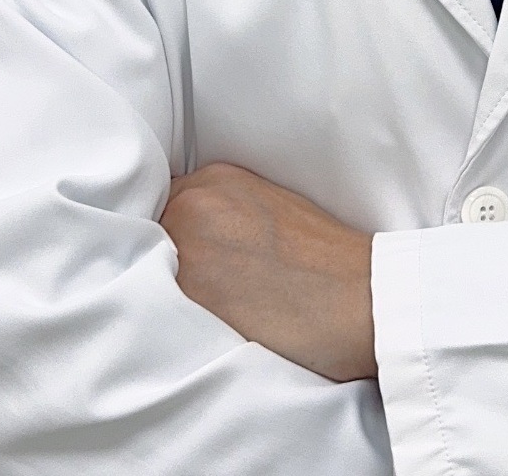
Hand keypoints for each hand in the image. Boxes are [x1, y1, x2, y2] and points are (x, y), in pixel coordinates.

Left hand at [160, 164, 375, 381]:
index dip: (170, 238)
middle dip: (161, 260)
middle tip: (196, 291)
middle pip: (148, 235)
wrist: (362, 299)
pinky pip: (155, 307)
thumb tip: (192, 242)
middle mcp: (193, 202)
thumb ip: (224, 215)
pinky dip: (167, 318)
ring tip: (202, 312)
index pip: (163, 206)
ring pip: (145, 270)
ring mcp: (185, 247)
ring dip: (159, 289)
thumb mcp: (270, 210)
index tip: (185, 262)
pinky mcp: (188, 294)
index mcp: (216, 178)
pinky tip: (199, 329)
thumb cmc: (327, 264)